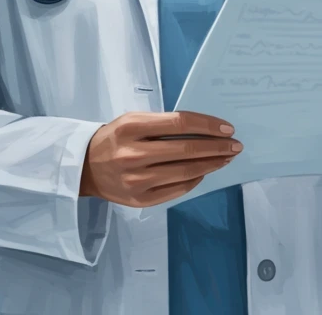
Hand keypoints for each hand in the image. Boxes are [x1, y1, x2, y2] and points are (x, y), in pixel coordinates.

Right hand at [80, 111, 241, 206]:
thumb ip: (162, 123)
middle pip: (186, 150)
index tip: (227, 128)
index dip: (207, 125)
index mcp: (131, 128)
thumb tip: (204, 130)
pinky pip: (177, 189)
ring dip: (211, 165)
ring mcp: (137, 181)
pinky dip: (195, 180)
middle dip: (217, 147)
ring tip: (226, 158)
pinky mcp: (140, 200)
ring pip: (185, 172)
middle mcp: (133, 154)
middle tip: (236, 145)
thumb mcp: (131, 121)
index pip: (179, 123)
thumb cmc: (114, 139)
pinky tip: (205, 172)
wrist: (85, 168)